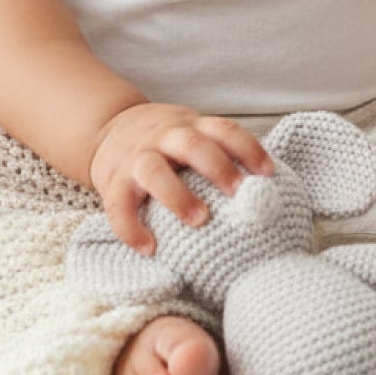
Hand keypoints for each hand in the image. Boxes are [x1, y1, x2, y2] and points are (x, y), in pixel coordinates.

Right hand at [89, 102, 275, 254]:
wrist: (107, 128)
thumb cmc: (165, 142)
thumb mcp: (191, 134)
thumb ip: (219, 153)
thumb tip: (266, 191)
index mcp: (190, 126)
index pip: (223, 130)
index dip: (248, 148)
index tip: (268, 173)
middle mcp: (164, 137)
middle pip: (192, 144)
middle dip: (218, 167)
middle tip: (240, 194)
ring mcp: (136, 158)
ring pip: (153, 170)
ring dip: (177, 194)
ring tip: (200, 220)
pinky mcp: (112, 182)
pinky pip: (118, 205)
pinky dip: (131, 227)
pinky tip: (149, 248)